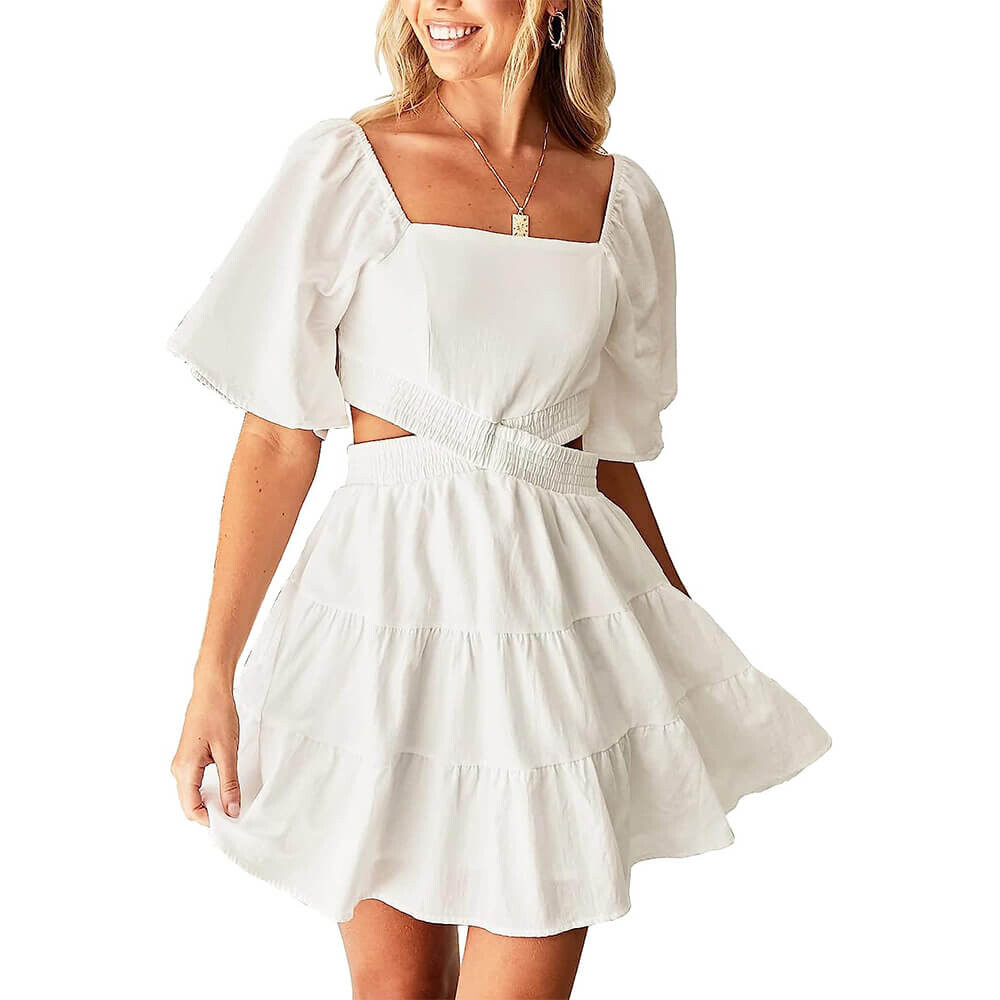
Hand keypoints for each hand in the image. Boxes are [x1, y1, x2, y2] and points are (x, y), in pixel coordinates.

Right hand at [171, 683, 240, 824]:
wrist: (210, 690)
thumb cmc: (218, 714)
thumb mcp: (228, 751)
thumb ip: (229, 782)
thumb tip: (232, 809)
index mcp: (185, 769)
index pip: (191, 808)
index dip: (209, 820)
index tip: (229, 822)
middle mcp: (178, 769)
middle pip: (189, 804)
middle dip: (209, 813)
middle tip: (233, 813)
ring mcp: (181, 763)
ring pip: (191, 795)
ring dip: (208, 802)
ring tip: (231, 801)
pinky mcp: (187, 758)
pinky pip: (193, 783)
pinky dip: (206, 791)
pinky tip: (223, 787)